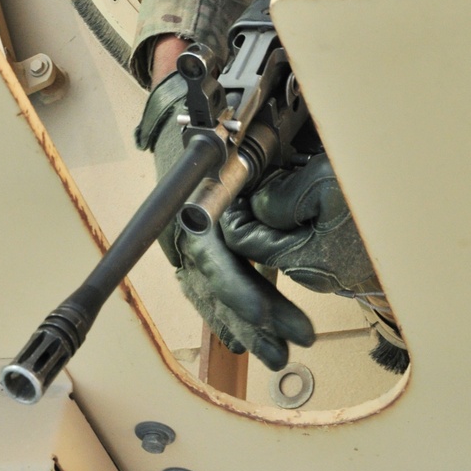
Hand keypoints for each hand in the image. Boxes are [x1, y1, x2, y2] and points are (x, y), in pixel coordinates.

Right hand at [135, 74, 314, 368]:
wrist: (178, 114)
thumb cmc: (212, 125)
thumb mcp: (239, 141)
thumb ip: (258, 172)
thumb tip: (289, 202)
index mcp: (193, 206)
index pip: (215, 262)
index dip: (243, 294)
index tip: (274, 321)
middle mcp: (182, 230)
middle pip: (215, 286)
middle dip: (254, 319)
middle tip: (293, 345)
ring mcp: (180, 242)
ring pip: (209, 294)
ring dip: (242, 327)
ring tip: (278, 355)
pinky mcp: (187, 249)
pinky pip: (203, 290)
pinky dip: (222, 316)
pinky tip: (243, 343)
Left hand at [221, 152, 380, 295]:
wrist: (438, 217)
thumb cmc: (386, 201)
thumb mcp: (321, 185)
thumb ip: (279, 199)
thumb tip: (257, 204)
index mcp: (303, 260)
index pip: (243, 242)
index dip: (235, 209)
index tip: (237, 184)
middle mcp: (317, 275)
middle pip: (268, 240)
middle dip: (263, 206)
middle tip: (271, 173)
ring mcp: (337, 271)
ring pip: (292, 237)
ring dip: (288, 208)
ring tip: (301, 177)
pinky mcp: (353, 262)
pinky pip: (317, 238)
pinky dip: (311, 215)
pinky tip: (324, 191)